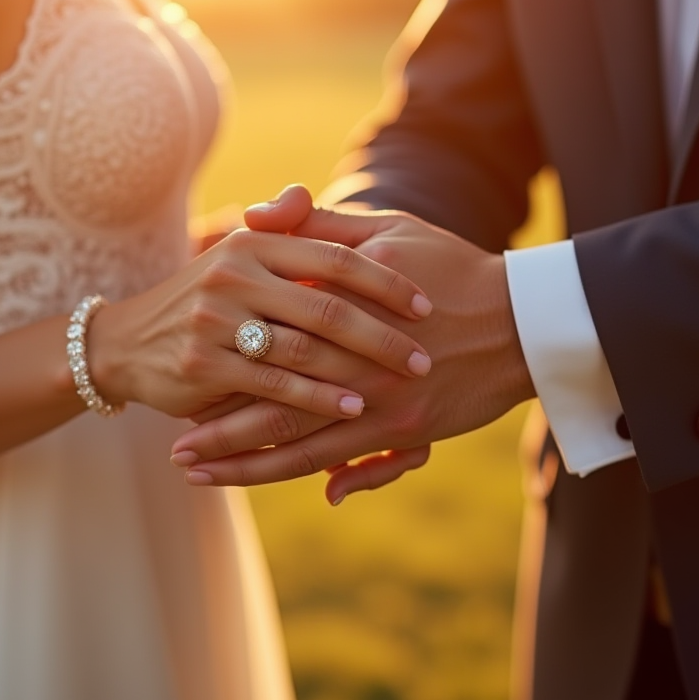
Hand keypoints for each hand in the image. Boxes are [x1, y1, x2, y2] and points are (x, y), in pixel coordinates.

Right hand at [88, 227, 433, 420]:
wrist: (125, 344)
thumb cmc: (201, 301)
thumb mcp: (233, 256)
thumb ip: (276, 229)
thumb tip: (303, 195)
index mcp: (251, 244)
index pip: (334, 255)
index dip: (385, 280)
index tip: (426, 304)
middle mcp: (233, 275)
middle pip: (326, 304)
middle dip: (383, 334)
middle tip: (425, 357)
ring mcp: (215, 321)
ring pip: (304, 347)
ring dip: (359, 369)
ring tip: (401, 384)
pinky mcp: (204, 364)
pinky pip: (276, 384)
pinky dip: (320, 398)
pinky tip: (354, 410)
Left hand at [171, 186, 535, 501]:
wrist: (525, 319)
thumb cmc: (451, 266)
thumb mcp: (387, 229)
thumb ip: (316, 228)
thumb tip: (253, 217)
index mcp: (343, 300)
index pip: (265, 331)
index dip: (220, 357)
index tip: (178, 370)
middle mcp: (356, 356)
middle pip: (268, 398)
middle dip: (216, 427)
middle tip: (173, 447)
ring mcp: (380, 399)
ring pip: (295, 440)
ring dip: (241, 461)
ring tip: (195, 473)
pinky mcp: (404, 431)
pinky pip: (340, 460)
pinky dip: (295, 473)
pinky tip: (260, 482)